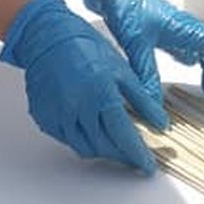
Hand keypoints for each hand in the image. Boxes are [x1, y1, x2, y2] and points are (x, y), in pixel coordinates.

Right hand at [0, 0, 165, 173]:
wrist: (47, 36)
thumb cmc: (85, 47)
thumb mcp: (122, 70)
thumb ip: (142, 99)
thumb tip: (160, 123)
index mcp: (101, 94)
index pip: (124, 135)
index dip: (138, 155)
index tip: (147, 166)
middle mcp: (78, 108)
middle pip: (104, 147)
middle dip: (122, 155)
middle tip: (133, 156)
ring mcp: (58, 115)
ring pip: (84, 148)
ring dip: (102, 150)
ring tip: (113, 144)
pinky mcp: (44, 117)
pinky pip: (66, 138)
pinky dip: (81, 139)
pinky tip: (89, 129)